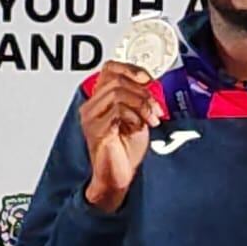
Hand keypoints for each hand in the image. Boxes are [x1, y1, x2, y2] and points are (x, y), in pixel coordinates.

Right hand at [80, 61, 162, 211]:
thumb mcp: (138, 117)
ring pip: (118, 93)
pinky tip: (138, 128)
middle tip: (155, 109)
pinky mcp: (97, 130)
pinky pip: (117, 111)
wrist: (119, 177)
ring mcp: (92, 118)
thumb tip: (151, 84)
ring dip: (141, 105)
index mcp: (100, 100)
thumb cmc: (125, 151)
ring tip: (149, 120)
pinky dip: (134, 117)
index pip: (110, 68)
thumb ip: (140, 99)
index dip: (131, 69)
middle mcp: (92, 107)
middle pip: (116, 79)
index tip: (148, 79)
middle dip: (142, 92)